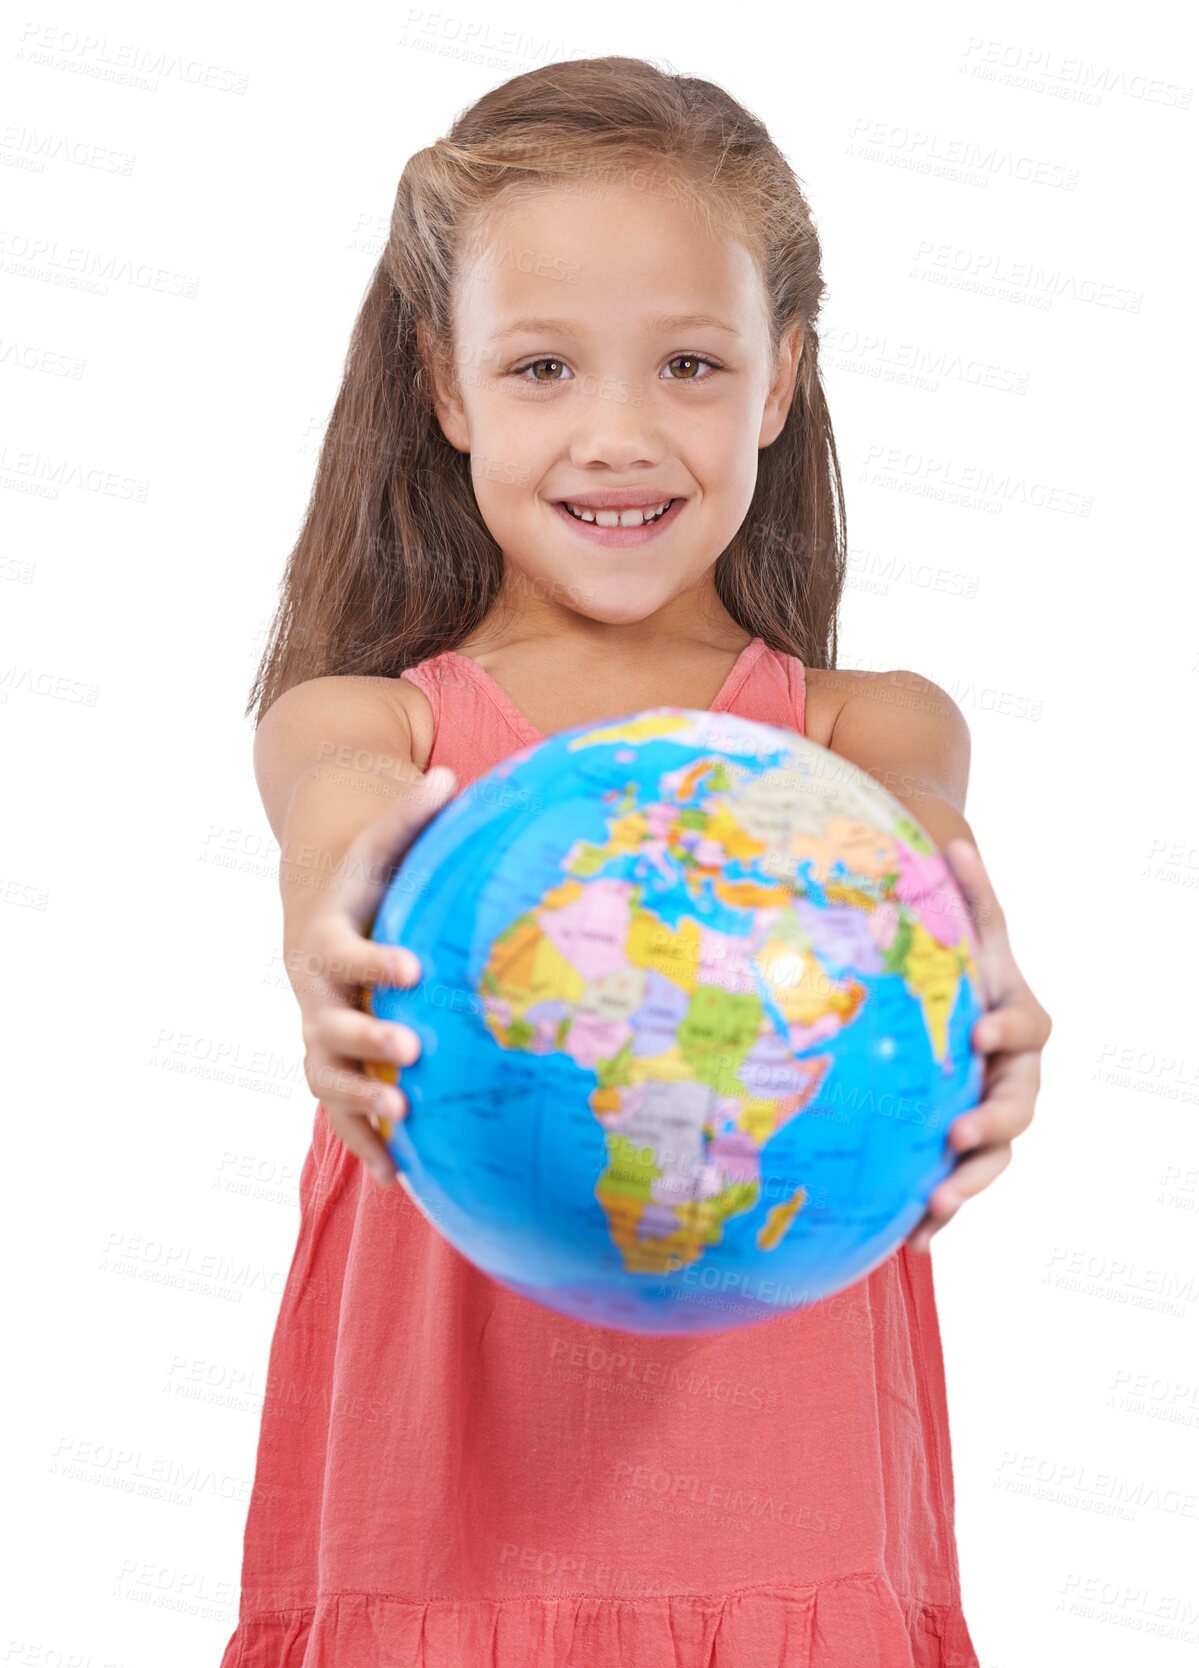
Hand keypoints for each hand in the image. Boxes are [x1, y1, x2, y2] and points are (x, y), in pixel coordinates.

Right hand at [290, 765, 457, 1187]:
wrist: (322, 915)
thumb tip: (448, 773)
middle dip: (366, 1036)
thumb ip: (411, 814)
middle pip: (326, 1022)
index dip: (373, 961)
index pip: (345, 951)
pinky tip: (401, 1177)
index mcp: (328, 937)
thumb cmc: (368, 881)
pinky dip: (364, 1144)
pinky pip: (340, 1114)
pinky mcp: (333, 1069)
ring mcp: (318, 1034)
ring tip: (406, 1119)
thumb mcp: (383, 845)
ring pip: (325, 1076)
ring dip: (360, 1102)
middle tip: (411, 1047)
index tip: (413, 967)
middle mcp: (314, 992)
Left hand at [905, 839, 1051, 1253]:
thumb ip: (964, 892)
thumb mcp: (957, 923)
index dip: (1007, 1027)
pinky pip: (959, 1185)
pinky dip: (941, 1215)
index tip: (976, 1033)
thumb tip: (955, 843)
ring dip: (970, 1183)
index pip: (1026, 1023)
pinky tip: (910, 1245)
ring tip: (934, 1205)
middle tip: (955, 1133)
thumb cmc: (949, 953)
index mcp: (1012, 1016)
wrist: (942, 993)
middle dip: (993, 1123)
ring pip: (996, 1155)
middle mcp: (1011, 1068)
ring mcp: (990, 1110)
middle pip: (1020, 1102)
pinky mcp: (961, 1147)